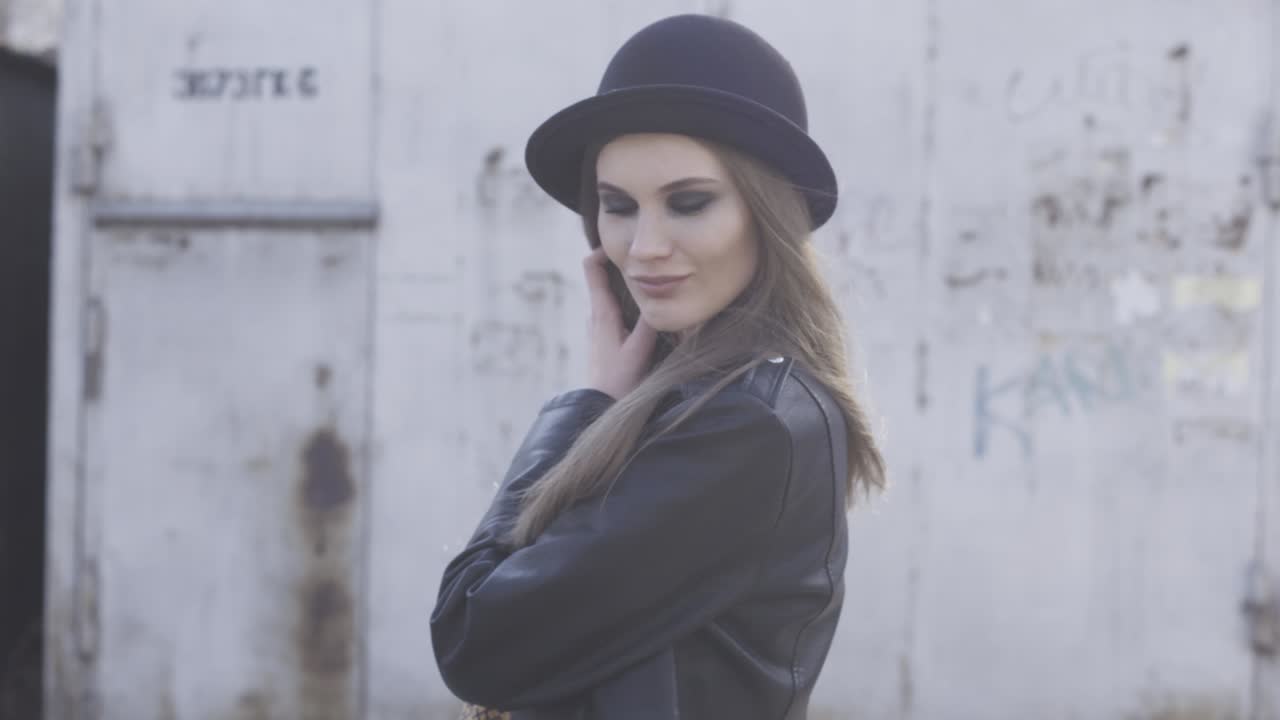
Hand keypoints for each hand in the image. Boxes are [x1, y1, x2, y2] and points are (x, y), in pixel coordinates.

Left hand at [582, 247, 656, 399]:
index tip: (624, 243)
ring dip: (627, 285)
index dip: (603, 250)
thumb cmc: (618, 382)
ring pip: (611, 295)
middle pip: (603, 277)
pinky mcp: (604, 338)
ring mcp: (598, 327)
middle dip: (623, 265)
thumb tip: (666, 295)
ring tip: (652, 279)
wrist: (599, 408)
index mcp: (601, 312)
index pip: (592, 268)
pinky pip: (615, 310)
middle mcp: (596, 315)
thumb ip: (651, 322)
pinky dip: (628, 302)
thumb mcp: (640, 350)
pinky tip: (647, 309)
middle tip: (647, 258)